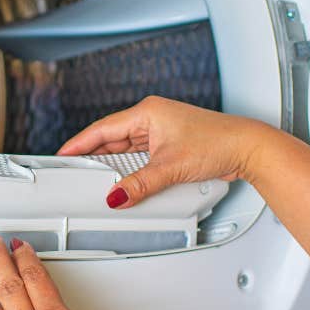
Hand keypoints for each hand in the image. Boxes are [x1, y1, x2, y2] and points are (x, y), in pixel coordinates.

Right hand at [57, 96, 265, 207]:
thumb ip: (139, 184)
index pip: (103, 129)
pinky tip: (127, 180)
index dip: (79, 143)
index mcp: (147, 112)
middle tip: (75, 171)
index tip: (62, 154)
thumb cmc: (217, 142)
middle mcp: (153, 117)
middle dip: (95, 157)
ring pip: (128, 148)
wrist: (247, 147)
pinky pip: (142, 155)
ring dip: (115, 164)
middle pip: (113, 139)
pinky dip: (132, 168)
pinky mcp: (171, 143)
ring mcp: (162, 130)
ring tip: (99, 179)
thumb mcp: (170, 168)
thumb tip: (117, 196)